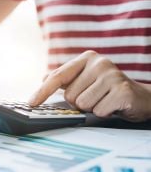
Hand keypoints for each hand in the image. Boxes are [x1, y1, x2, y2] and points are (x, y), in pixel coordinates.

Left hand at [28, 50, 150, 121]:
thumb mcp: (86, 80)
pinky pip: (98, 111)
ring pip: (82, 105)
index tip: (31, 103)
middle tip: (96, 97)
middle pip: (70, 96)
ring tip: (104, 101)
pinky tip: (113, 106)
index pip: (58, 76)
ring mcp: (112, 75)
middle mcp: (99, 63)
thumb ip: (66, 78)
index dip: (42, 91)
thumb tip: (44, 78)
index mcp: (87, 58)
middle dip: (80, 102)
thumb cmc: (108, 90)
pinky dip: (104, 113)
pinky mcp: (122, 91)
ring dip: (92, 108)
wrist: (140, 98)